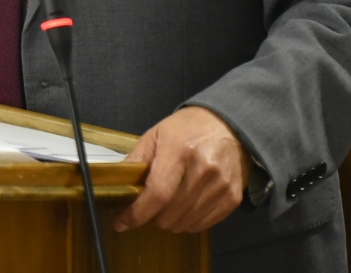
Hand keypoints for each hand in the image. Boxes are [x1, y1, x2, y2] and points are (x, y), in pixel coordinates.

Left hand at [115, 106, 252, 233]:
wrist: (228, 124)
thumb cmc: (188, 129)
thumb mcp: (156, 135)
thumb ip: (136, 160)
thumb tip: (118, 185)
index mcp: (179, 150)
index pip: (158, 193)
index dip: (137, 213)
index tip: (122, 223)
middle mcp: (203, 168)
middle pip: (170, 213)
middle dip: (153, 216)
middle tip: (151, 205)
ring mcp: (221, 185)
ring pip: (185, 223)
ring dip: (171, 221)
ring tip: (169, 205)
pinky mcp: (232, 197)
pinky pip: (203, 225)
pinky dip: (189, 222)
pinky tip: (186, 208)